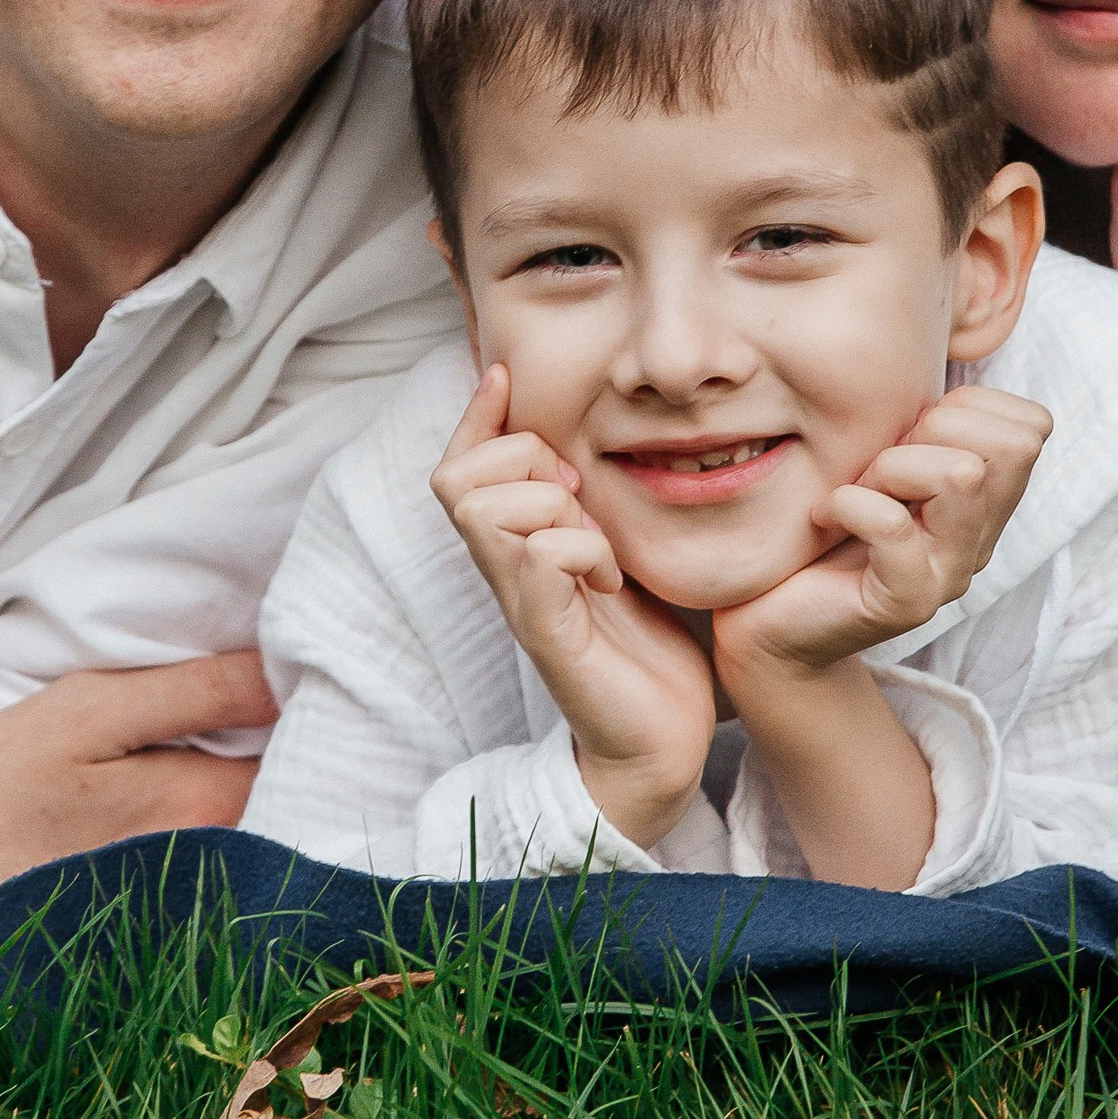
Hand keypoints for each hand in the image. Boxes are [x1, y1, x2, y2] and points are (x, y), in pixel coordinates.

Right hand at [0, 652, 274, 964]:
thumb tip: (288, 667)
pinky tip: (185, 811)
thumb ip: (197, 690)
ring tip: (244, 745)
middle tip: (284, 697)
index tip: (305, 667)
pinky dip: (224, 837)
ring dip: (262, 792)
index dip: (308, 703)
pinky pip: (217, 870)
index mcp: (207, 808)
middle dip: (296, 751)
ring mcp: (189, 906)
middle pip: (288, 796)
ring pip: (255, 832)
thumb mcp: (88, 711)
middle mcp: (216, 869)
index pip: (304, 748)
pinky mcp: (155, 928)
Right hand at [431, 365, 715, 848]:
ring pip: (488, 512)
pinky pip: (541, 561)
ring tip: (597, 545)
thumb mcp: (611, 550)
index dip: (474, 415)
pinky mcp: (550, 638)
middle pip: (457, 479)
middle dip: (523, 463)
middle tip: (578, 499)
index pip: (458, 466)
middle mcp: (503, 573)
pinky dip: (581, 552)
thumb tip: (575, 442)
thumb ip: (585, 504)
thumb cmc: (641, 646)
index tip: (507, 377)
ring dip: (554, 509)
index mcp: (513, 549)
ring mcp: (522, 605)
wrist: (660, 741)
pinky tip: (610, 578)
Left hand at [711, 385, 1052, 707]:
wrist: (770, 625)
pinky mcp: (904, 603)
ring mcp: (949, 575)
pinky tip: (823, 515)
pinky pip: (893, 527)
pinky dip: (848, 504)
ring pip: (963, 476)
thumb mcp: (878, 463)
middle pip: (1013, 445)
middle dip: (933, 431)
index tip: (908, 436)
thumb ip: (919, 428)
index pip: (1031, 425)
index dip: (968, 408)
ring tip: (854, 489)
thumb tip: (937, 363)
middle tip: (877, 465)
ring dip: (892, 466)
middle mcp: (980, 538)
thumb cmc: (818, 534)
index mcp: (983, 501)